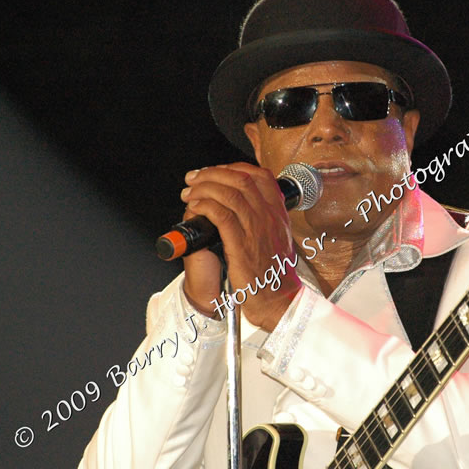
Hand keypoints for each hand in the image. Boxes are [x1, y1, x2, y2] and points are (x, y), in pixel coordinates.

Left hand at [179, 163, 300, 330]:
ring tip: (189, 193)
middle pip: (241, 179)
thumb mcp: (278, 239)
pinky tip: (195, 208)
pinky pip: (221, 215)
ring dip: (204, 188)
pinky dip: (205, 206)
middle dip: (212, 173)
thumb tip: (244, 205)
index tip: (216, 172)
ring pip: (229, 193)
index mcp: (278, 214)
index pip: (260, 176)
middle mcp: (269, 217)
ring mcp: (257, 230)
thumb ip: (265, 220)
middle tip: (194, 179)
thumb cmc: (274, 275)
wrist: (279, 301)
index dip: (234, 168)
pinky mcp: (242, 246)